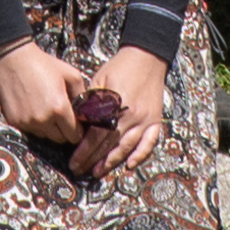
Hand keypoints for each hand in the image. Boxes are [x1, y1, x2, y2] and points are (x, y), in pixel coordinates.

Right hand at [0, 38, 84, 153]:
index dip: (78, 130)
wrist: (12, 59)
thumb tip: (85, 111)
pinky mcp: (15, 122)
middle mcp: (44, 119)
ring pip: (45, 136)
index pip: (74, 135)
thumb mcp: (71, 74)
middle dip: (64, 130)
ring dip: (49, 128)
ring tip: (47, 110)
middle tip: (62, 117)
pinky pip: (31, 131)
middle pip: (60, 139)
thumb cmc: (43, 64)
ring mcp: (28, 122)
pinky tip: (34, 109)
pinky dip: (35, 124)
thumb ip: (82, 95)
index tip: (76, 124)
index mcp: (59, 108)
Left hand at [75, 45, 168, 183]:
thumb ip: (90, 103)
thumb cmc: (119, 67)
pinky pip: (149, 142)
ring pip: (127, 146)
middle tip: (80, 171)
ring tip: (98, 172)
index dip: (84, 151)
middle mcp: (131, 115)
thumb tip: (78, 125)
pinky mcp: (155, 120)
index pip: (97, 134)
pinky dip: (140, 155)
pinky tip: (129, 165)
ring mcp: (145, 119)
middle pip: (110, 144)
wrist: (147, 56)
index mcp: (115, 104)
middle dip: (93, 160)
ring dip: (112, 162)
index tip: (74, 162)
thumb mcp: (99, 80)